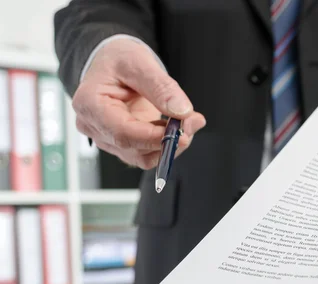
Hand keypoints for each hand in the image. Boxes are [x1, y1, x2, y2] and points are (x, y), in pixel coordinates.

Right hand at [73, 39, 205, 168]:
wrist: (111, 63)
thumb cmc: (117, 59)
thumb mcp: (139, 63)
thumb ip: (161, 87)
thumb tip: (182, 111)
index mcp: (89, 104)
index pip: (122, 133)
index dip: (154, 137)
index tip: (181, 131)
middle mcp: (94, 126)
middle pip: (134, 148)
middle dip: (168, 139)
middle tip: (194, 121)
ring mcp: (108, 138)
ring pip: (143, 156)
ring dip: (170, 144)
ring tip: (188, 120)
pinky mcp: (123, 143)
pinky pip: (147, 153)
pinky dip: (166, 143)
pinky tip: (177, 126)